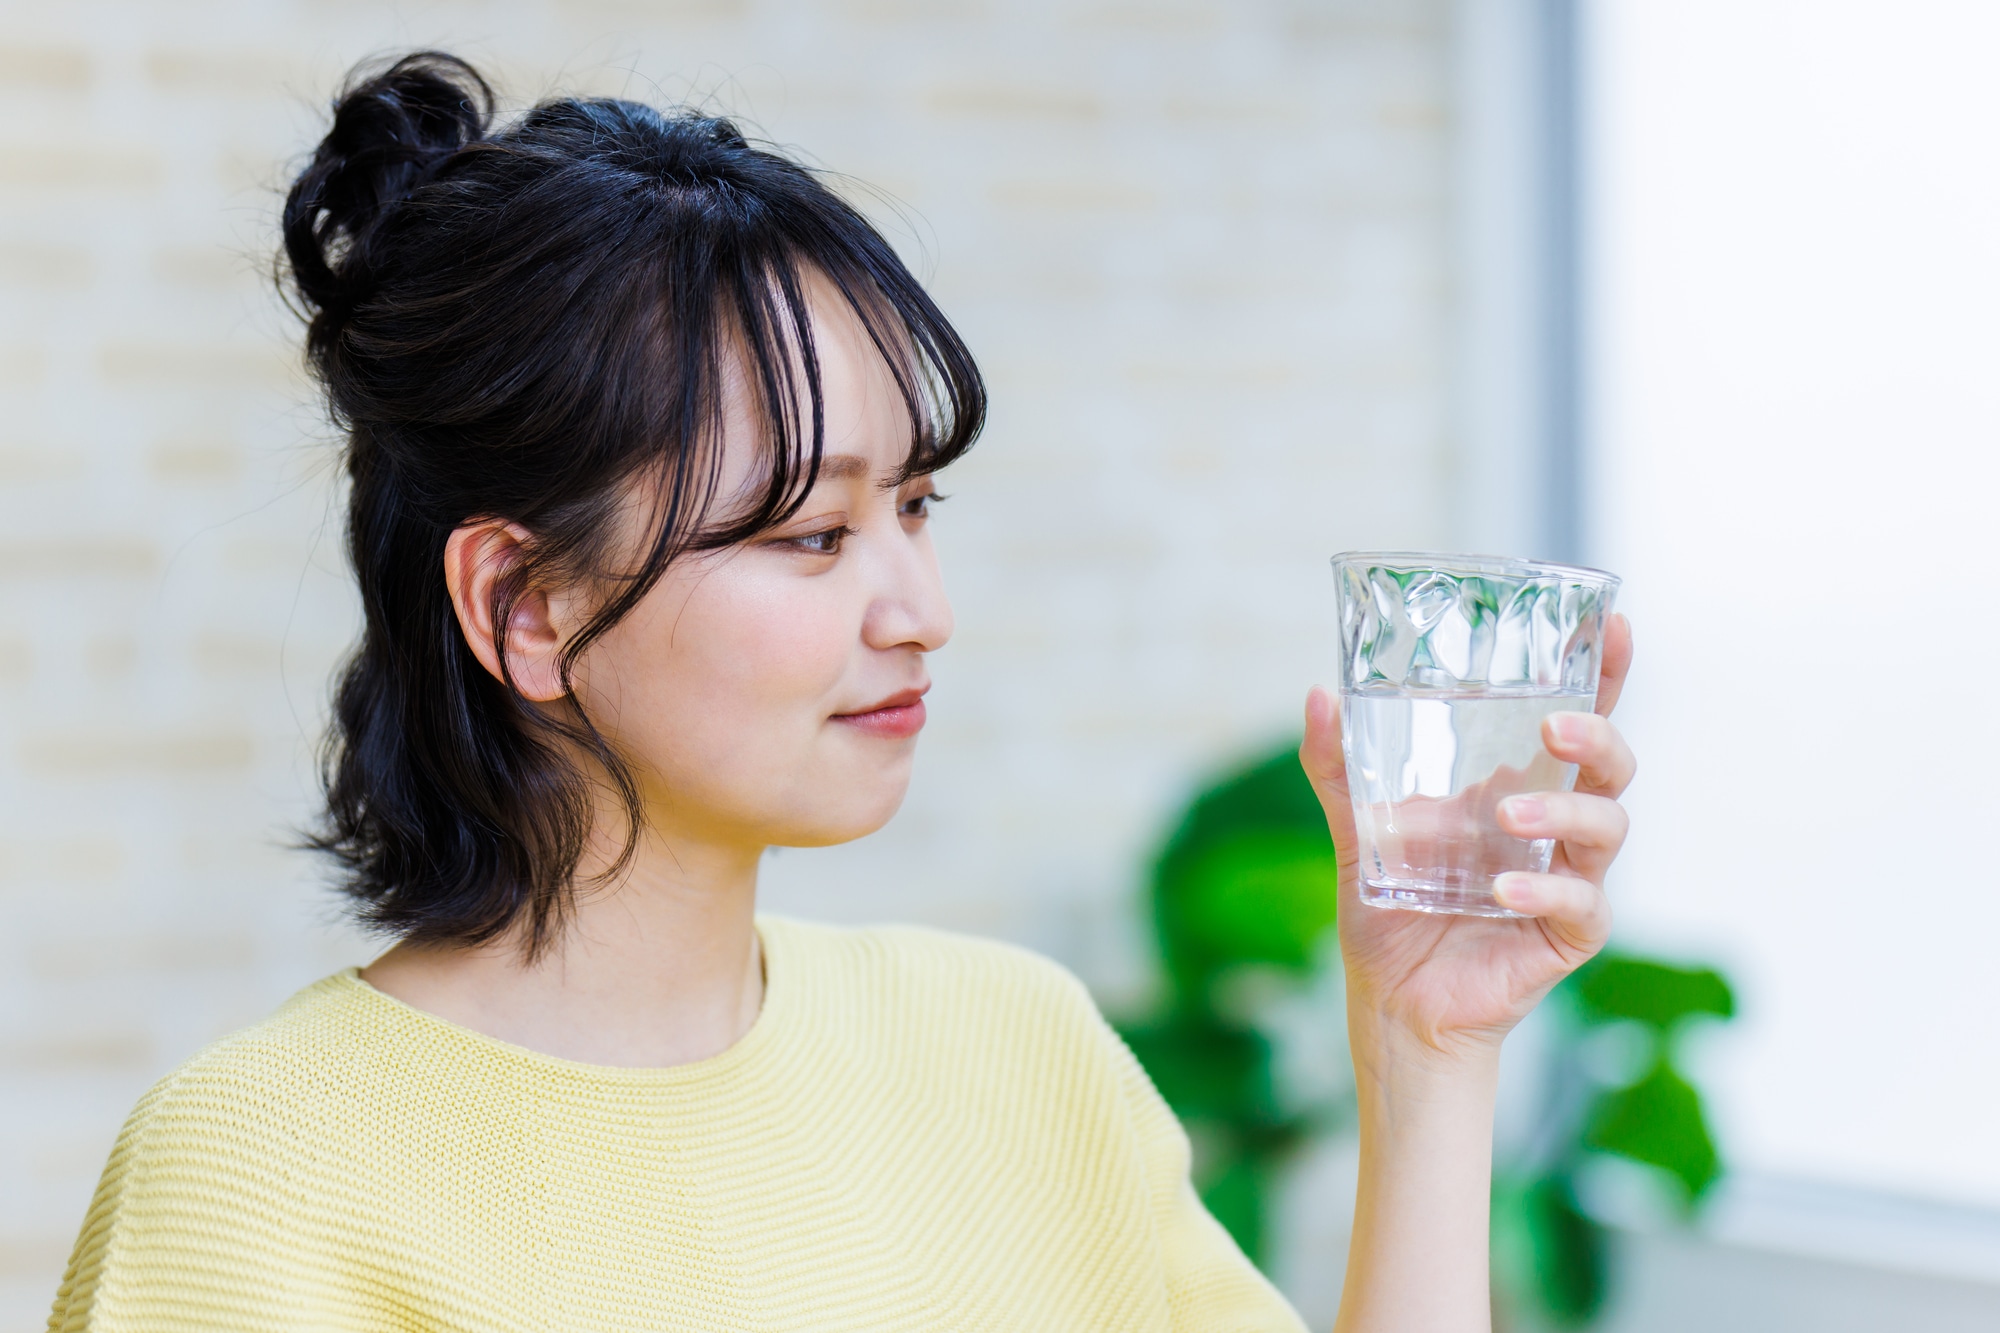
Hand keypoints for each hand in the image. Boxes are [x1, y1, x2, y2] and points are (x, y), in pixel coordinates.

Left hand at [1299, 614, 1636, 1064]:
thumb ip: (1338, 768)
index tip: (1617, 626)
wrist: (1391, 1003)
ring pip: (1608, 827)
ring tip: (1507, 816)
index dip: (1605, 674)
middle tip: (1554, 725)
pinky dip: (1546, 889)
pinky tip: (1505, 889)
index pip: (1576, 722)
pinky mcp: (1568, 935)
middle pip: (1612, 765)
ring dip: (1564, 810)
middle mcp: (1553, 828)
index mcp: (1516, 789)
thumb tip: (1318, 697)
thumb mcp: (1357, 830)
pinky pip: (1581, 903)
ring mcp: (1568, 879)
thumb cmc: (1389, 913)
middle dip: (1598, 734)